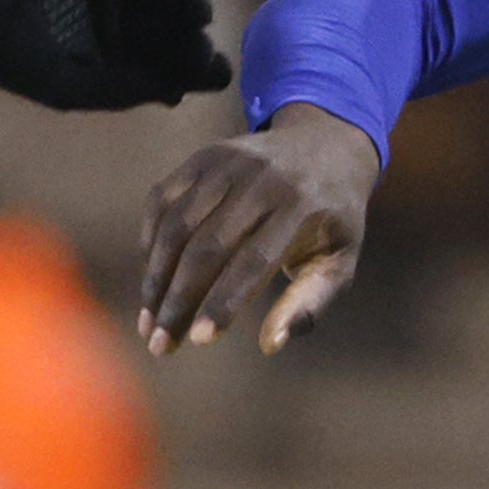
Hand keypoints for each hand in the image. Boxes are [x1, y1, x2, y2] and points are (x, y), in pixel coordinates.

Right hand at [0, 0, 227, 113]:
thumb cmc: (14, 57)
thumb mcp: (72, 86)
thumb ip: (126, 88)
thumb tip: (180, 90)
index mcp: (111, 59)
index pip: (167, 65)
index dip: (198, 68)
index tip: (215, 71)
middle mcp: (116, 20)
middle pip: (172, 28)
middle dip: (191, 37)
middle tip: (198, 45)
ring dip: (187, 2)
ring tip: (196, 13)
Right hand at [141, 103, 382, 352]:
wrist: (326, 144)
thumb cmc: (332, 218)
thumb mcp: (339, 260)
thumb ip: (310, 303)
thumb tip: (272, 343)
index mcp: (301, 206)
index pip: (253, 261)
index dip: (223, 301)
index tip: (198, 340)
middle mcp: (260, 179)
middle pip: (206, 246)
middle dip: (178, 300)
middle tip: (160, 344)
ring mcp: (226, 163)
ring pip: (177, 225)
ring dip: (156, 278)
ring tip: (148, 321)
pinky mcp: (201, 157)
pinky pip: (162, 201)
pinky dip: (150, 241)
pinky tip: (152, 276)